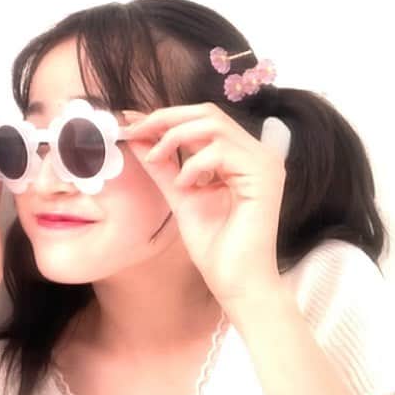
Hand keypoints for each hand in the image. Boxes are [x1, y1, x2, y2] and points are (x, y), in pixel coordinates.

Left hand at [124, 103, 285, 306]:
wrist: (236, 281)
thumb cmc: (215, 245)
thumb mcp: (179, 195)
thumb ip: (161, 166)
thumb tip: (136, 136)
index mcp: (239, 156)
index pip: (201, 119)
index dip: (164, 117)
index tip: (130, 123)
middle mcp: (255, 153)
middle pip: (207, 112)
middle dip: (164, 118)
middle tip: (134, 130)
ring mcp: (263, 162)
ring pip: (213, 123)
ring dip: (175, 137)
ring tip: (156, 159)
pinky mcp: (264, 175)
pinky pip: (221, 151)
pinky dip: (194, 164)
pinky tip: (187, 186)